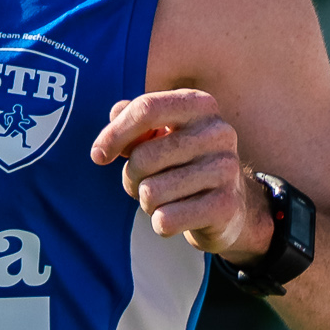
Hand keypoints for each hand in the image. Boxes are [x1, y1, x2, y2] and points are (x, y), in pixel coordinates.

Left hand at [89, 90, 272, 258]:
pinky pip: (166, 220)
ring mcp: (225, 169)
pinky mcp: (225, 206)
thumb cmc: (184, 165)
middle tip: (142, 185)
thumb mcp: (162, 134)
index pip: (146, 108)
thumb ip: (135, 119)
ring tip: (163, 200)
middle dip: (131, 178)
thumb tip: (114, 115)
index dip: (114, 134)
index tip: (98, 155)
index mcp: (199, 105)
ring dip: (146, 203)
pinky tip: (175, 218)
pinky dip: (161, 224)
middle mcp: (217, 132)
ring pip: (151, 192)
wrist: (231, 208)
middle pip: (143, 157)